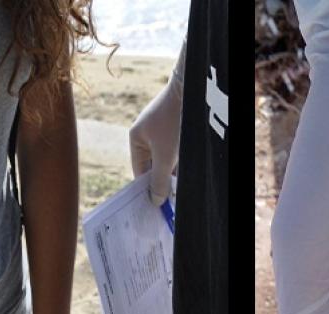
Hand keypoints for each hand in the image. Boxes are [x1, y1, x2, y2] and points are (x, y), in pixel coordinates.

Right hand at [129, 43, 184, 205]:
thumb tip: (155, 201)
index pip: (140, 171)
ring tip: (179, 194)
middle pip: (154, 166)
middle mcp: (148, 134)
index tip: (155, 207)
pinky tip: (188, 176)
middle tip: (170, 204)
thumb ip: (159, 180)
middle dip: (162, 183)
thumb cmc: (173, 123)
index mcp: (137, 139)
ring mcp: (163, 130)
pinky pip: (177, 150)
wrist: (191, 91)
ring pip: (167, 159)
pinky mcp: (178, 127)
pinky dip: (181, 162)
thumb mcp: (165, 156)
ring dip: (174, 174)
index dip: (147, 189)